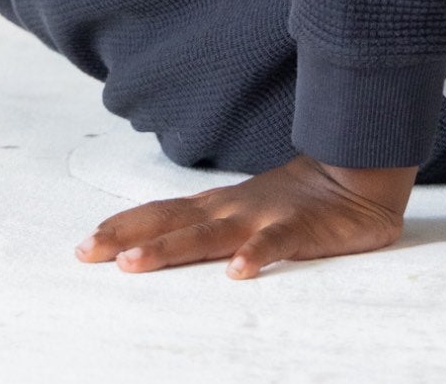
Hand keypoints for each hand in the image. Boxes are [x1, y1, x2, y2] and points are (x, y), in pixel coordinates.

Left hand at [75, 153, 418, 276]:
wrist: (360, 174)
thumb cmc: (299, 198)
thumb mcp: (247, 208)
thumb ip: (209, 223)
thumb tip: (160, 239)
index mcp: (220, 205)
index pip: (163, 213)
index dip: (125, 225)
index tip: (85, 242)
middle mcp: (233, 209)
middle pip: (173, 224)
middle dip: (129, 237)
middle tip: (87, 251)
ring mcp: (265, 217)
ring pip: (211, 236)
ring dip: (171, 248)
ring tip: (135, 263)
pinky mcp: (301, 229)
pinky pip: (277, 244)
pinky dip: (257, 255)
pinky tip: (239, 272)